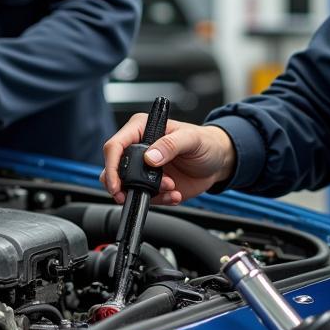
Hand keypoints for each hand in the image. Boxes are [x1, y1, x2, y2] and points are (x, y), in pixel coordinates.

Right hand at [100, 114, 235, 205]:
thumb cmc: (206, 143)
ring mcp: (144, 169)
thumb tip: (150, 156)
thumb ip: (171, 144)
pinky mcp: (152, 186)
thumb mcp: (192, 139)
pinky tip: (176, 194)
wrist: (218, 162)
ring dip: (146, 193)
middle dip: (126, 185)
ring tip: (170, 188)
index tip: (116, 182)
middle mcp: (139, 149)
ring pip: (126, 187)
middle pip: (114, 169)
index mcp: (142, 129)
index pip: (115, 145)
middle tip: (141, 192)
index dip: (111, 165)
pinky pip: (145, 198)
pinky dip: (160, 200)